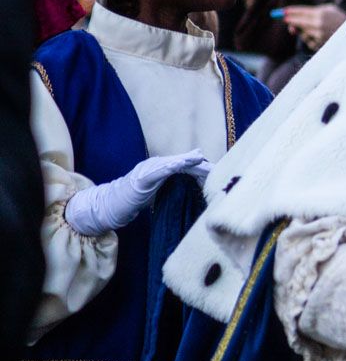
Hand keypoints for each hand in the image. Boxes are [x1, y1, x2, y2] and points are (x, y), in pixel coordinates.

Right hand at [63, 149, 211, 236]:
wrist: (114, 202)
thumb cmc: (138, 196)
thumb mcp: (159, 187)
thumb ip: (172, 181)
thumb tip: (188, 177)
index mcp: (161, 167)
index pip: (184, 165)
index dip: (199, 166)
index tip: (216, 169)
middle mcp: (155, 165)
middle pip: (179, 162)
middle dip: (197, 164)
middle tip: (213, 165)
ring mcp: (147, 170)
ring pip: (169, 164)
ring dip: (183, 161)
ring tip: (197, 158)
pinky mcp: (141, 178)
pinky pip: (156, 172)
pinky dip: (167, 168)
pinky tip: (177, 166)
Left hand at [283, 3, 345, 50]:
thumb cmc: (340, 19)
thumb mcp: (329, 9)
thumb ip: (313, 12)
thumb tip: (295, 20)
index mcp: (321, 14)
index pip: (301, 12)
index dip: (290, 11)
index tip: (282, 11)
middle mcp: (319, 25)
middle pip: (298, 22)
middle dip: (291, 21)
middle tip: (286, 19)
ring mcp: (320, 36)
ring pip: (303, 33)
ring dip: (302, 30)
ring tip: (312, 28)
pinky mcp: (321, 45)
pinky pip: (309, 42)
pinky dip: (310, 39)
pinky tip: (318, 36)